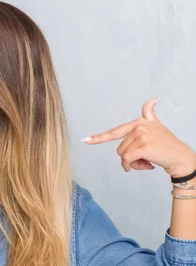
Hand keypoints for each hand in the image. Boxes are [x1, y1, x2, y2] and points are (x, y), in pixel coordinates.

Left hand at [81, 97, 195, 177]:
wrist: (181, 158)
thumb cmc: (167, 145)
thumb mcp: (157, 127)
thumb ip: (150, 114)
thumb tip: (153, 98)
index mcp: (139, 122)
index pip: (115, 131)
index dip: (98, 137)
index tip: (84, 140)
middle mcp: (139, 126)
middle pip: (119, 149)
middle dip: (129, 158)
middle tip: (145, 158)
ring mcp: (141, 135)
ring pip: (123, 156)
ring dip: (133, 163)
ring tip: (147, 161)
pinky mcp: (144, 146)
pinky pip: (127, 160)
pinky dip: (133, 167)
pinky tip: (147, 166)